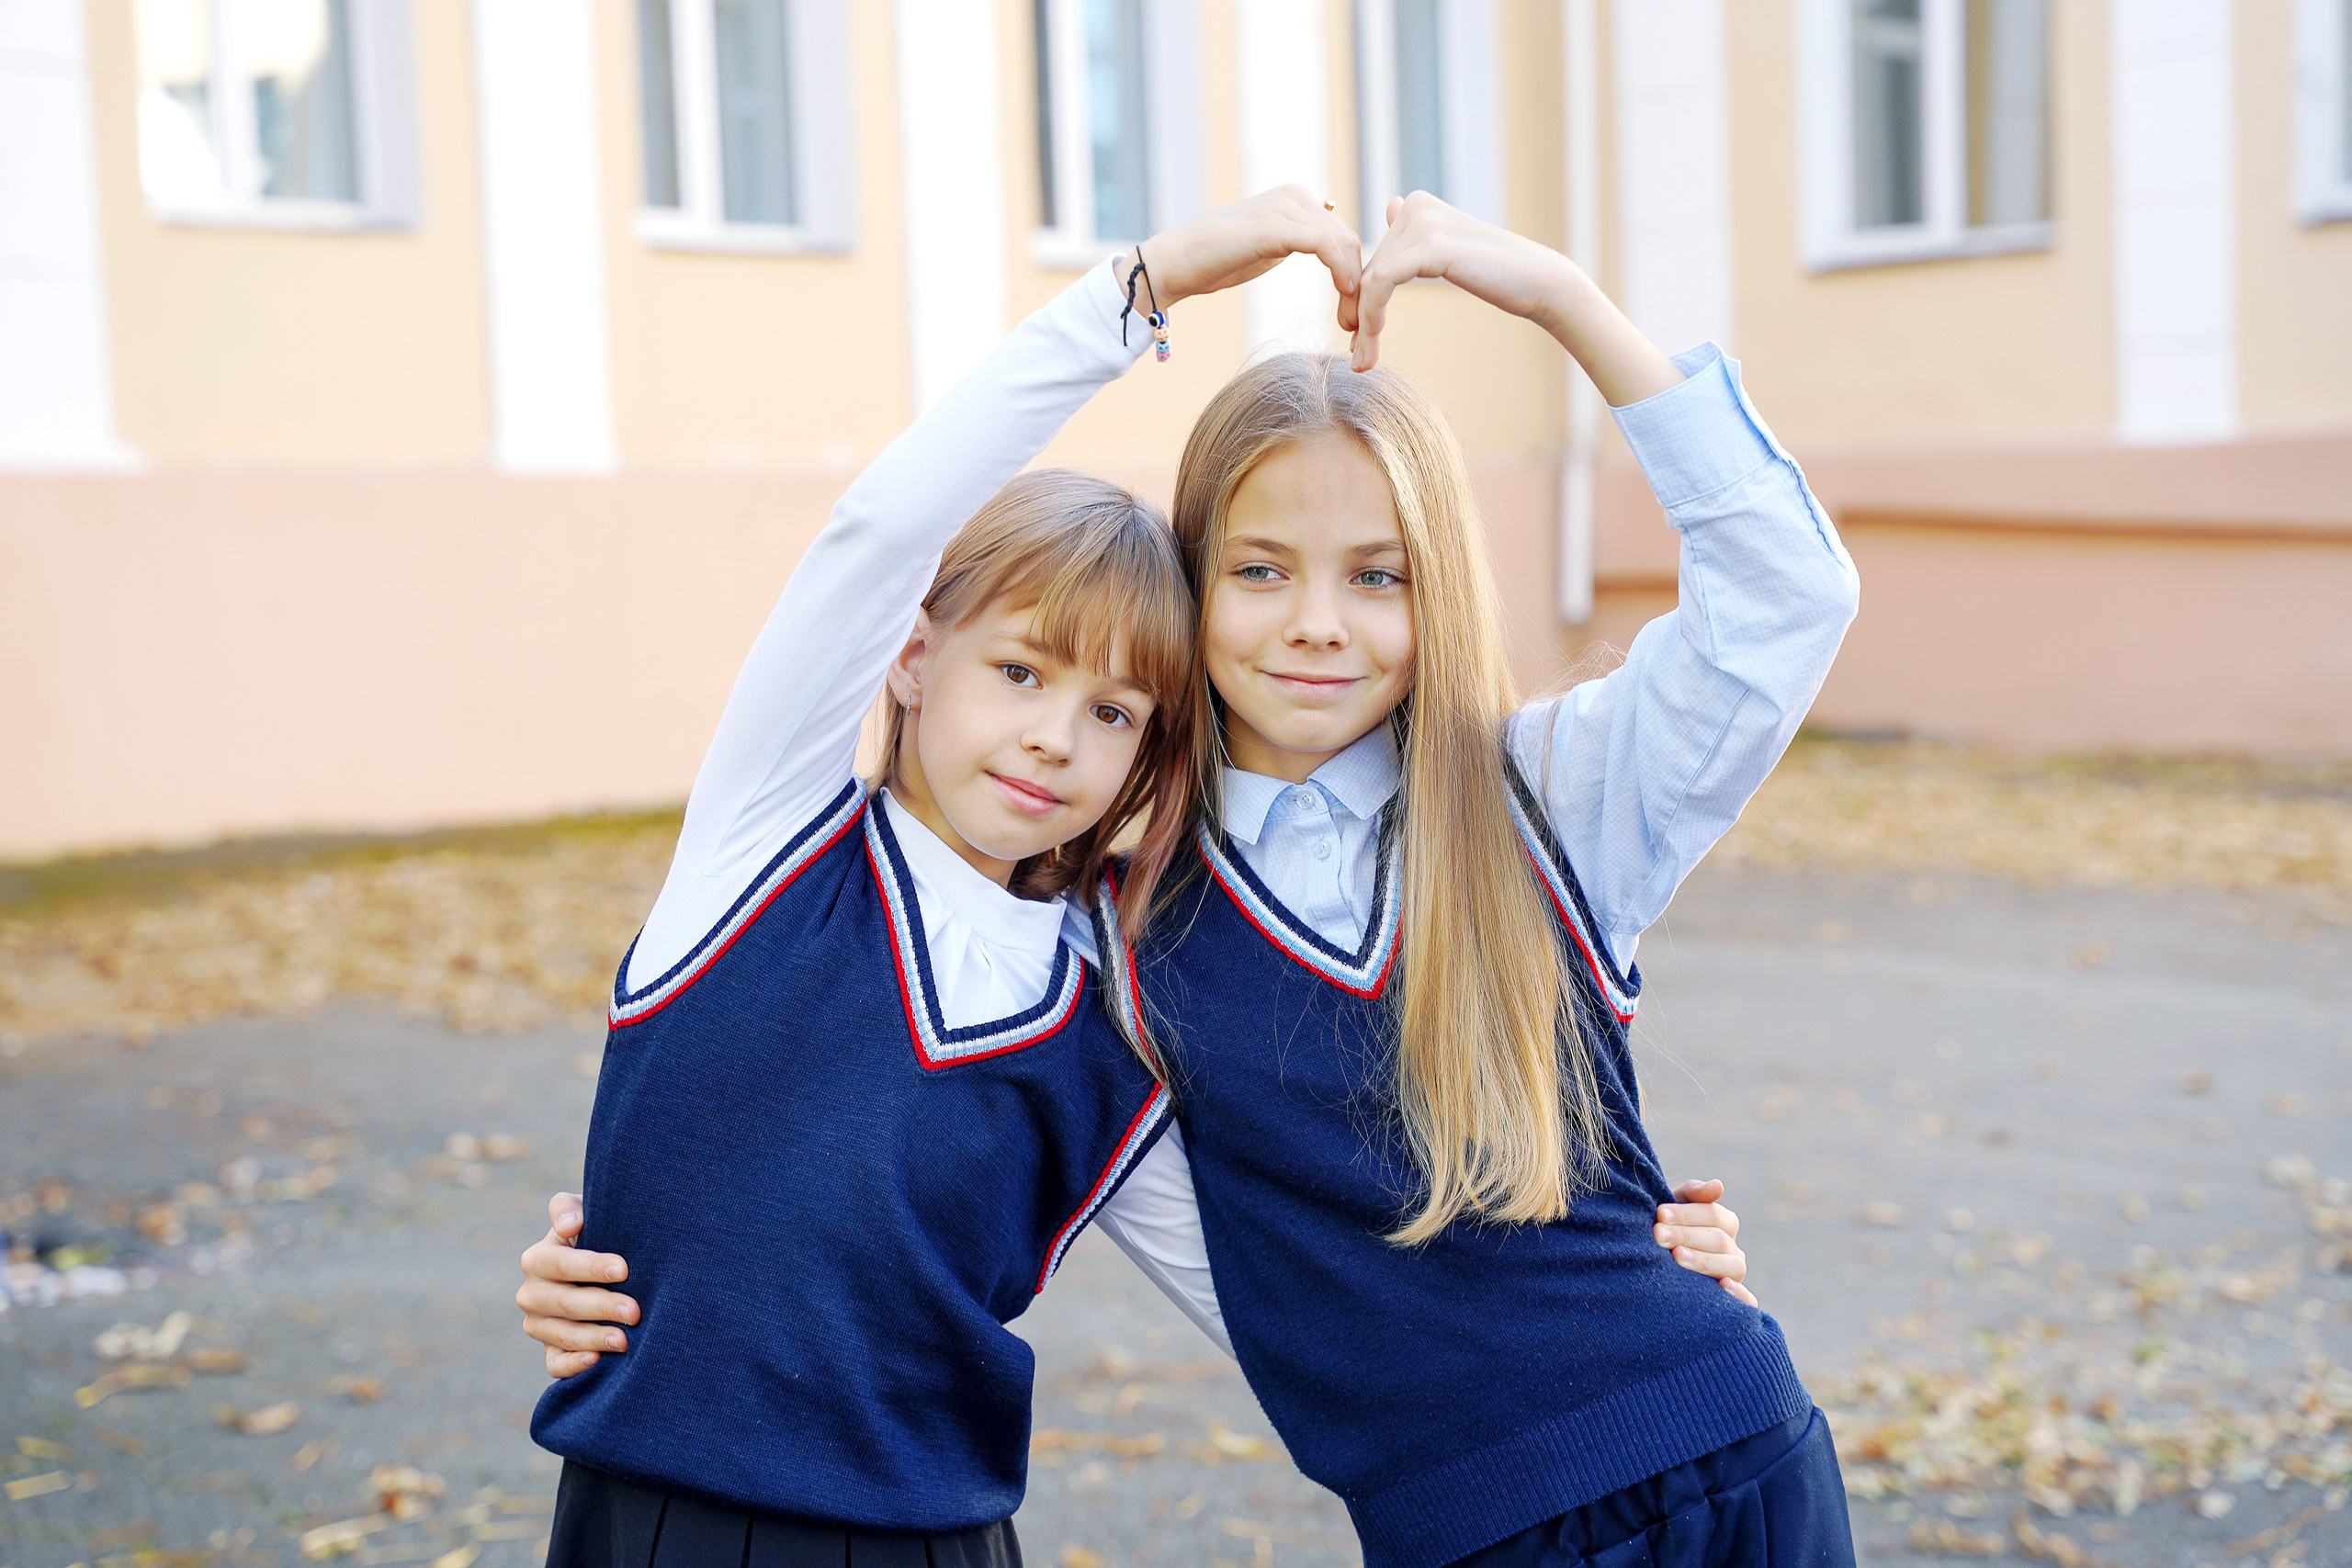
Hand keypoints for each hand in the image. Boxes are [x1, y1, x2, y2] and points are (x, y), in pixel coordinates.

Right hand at [516, 1192, 638, 1378]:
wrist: (607, 1266)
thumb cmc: (599, 1234)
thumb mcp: (586, 1213)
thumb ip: (569, 1208)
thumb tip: (569, 1225)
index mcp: (537, 1259)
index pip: (560, 1264)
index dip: (591, 1267)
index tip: (623, 1269)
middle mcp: (531, 1294)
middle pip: (564, 1303)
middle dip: (601, 1307)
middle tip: (634, 1311)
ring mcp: (539, 1325)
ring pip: (561, 1335)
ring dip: (594, 1338)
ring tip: (625, 1339)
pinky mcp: (550, 1351)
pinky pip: (555, 1365)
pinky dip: (573, 1365)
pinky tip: (597, 1359)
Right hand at [1123, 186, 1361, 311]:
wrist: (1178, 261)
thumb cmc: (1218, 260)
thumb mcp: (1269, 246)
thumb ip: (1298, 240)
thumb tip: (1328, 248)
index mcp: (1296, 198)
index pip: (1343, 233)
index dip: (1356, 272)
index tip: (1353, 311)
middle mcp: (1294, 195)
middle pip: (1348, 238)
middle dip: (1359, 282)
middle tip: (1356, 324)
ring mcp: (1284, 207)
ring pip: (1342, 243)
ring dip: (1353, 285)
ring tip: (1349, 320)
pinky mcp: (1274, 228)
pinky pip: (1325, 245)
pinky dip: (1341, 271)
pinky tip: (1344, 293)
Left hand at [1347, 192, 1680, 404]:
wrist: (1538, 282)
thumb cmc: (1497, 275)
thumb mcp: (1449, 251)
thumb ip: (1416, 235)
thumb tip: (1391, 206)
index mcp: (1417, 205)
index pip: (1374, 257)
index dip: (1359, 298)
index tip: (1356, 337)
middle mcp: (1416, 205)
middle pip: (1368, 270)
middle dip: (1359, 318)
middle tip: (1358, 359)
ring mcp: (1422, 222)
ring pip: (1369, 280)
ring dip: (1364, 325)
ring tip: (1363, 361)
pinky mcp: (1430, 246)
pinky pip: (1381, 283)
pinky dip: (1371, 315)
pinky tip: (1372, 343)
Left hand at [1655, 1178, 1755, 1307]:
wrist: (1649, 1260)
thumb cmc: (1664, 1228)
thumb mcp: (1674, 1206)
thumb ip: (1693, 1193)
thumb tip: (1718, 1186)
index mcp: (1724, 1224)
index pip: (1713, 1215)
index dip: (1687, 1214)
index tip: (1660, 1214)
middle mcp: (1732, 1249)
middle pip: (1718, 1240)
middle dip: (1686, 1236)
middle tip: (1658, 1235)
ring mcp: (1734, 1275)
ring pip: (1732, 1266)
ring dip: (1704, 1260)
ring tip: (1677, 1256)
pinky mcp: (1734, 1301)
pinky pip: (1748, 1300)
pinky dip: (1740, 1294)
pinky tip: (1722, 1287)